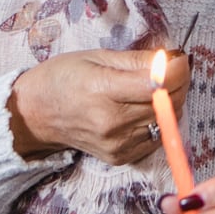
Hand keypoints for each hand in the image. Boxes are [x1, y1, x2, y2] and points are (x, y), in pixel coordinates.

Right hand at [9, 48, 185, 165]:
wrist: (35, 114)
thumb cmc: (64, 78)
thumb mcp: (98, 56)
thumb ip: (138, 60)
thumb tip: (172, 58)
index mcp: (104, 90)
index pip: (161, 83)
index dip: (178, 67)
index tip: (176, 58)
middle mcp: (112, 122)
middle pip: (170, 102)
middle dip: (178, 82)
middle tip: (167, 70)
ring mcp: (117, 143)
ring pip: (167, 120)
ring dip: (170, 102)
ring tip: (150, 90)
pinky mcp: (120, 157)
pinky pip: (157, 137)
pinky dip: (158, 121)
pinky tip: (140, 110)